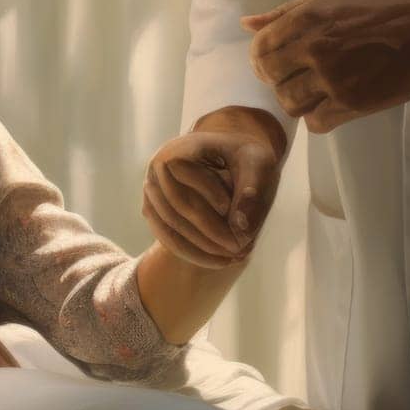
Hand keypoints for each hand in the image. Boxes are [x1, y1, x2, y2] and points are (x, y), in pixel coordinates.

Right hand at [143, 130, 282, 269]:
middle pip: (177, 206)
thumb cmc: (245, 158)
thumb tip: (240, 228)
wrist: (230, 157)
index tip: (239, 215)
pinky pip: (166, 235)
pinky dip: (190, 252)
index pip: (186, 174)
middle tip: (241, 250)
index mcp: (180, 148)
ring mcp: (151, 189)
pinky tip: (217, 262)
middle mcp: (158, 167)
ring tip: (232, 260)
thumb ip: (252, 190)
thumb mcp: (258, 163)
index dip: (211, 195)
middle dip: (209, 232)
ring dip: (200, 247)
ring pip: (170, 225)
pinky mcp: (153, 209)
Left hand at [241, 0, 409, 133]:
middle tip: (296, 77)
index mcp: (307, 19)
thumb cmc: (380, 9)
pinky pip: (316, 122)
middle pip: (272, 78)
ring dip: (297, 100)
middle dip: (278, 79)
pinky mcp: (352, 103)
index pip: (259, 49)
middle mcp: (315, 49)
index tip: (273, 63)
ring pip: (290, 104)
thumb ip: (284, 13)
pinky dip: (318, 117)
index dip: (260, 60)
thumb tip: (246, 24)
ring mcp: (334, 78)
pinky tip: (330, 104)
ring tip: (314, 91)